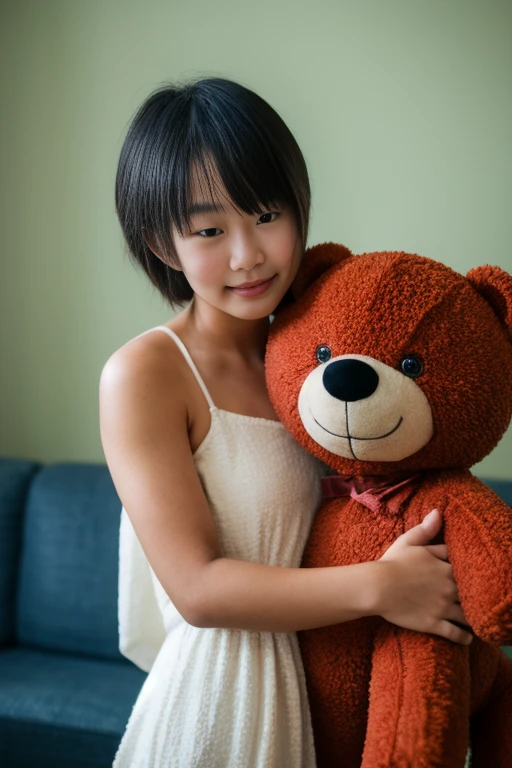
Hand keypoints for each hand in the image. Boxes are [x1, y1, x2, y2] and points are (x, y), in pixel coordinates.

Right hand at [377, 509, 472, 644]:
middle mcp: (448, 587)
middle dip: (474, 594)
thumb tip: (438, 512)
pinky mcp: (435, 624)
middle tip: (478, 598)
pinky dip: (464, 637)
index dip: (467, 570)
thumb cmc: (391, 563)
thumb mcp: (407, 541)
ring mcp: (443, 607)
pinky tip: (468, 638)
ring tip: (477, 620)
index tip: (470, 573)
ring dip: (473, 617)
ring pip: (467, 615)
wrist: (378, 587)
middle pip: (470, 591)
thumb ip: (425, 529)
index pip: (463, 567)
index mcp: (443, 566)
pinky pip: (456, 634)